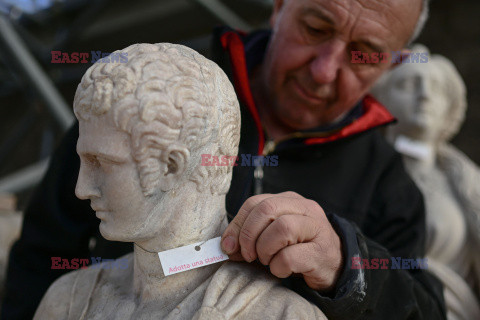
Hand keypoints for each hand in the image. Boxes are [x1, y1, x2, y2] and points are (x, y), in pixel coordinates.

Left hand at [221, 192, 343, 290]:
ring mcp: (316, 228)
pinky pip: (290, 256)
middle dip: (249, 235)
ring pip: (281, 228)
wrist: (334, 266)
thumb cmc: (298, 249)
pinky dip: (278, 267)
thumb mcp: (273, 237)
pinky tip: (282, 270)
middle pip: (267, 210)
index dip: (237, 224)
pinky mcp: (321, 252)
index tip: (229, 245)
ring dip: (265, 250)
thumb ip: (250, 236)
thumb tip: (226, 246)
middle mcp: (305, 208)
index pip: (255, 202)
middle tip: (248, 255)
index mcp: (289, 200)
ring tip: (267, 261)